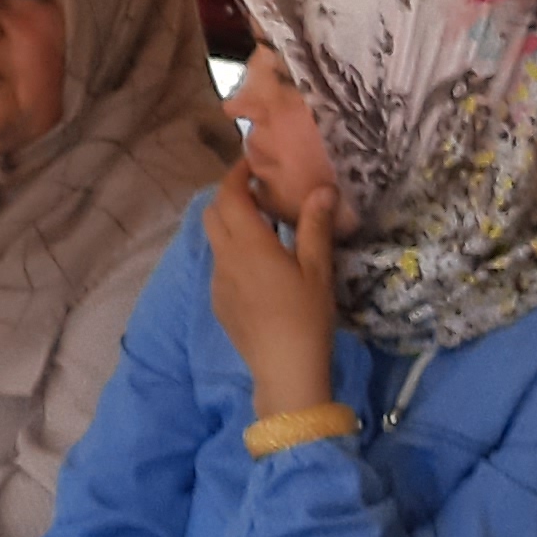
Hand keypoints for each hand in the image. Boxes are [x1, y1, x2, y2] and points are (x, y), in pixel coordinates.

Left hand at [204, 170, 345, 418]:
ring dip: (232, 226)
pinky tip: (262, 267)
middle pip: (214, 214)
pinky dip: (234, 253)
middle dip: (231, 197)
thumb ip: (315, 225)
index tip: (254, 165)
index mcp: (247, 244)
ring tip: (266, 228)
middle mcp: (224, 258)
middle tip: (261, 194)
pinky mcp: (219, 302)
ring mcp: (218, 282)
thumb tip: (322, 188)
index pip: (229, 196)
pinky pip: (220, 266)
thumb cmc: (306, 316)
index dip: (236, 175)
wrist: (284, 370)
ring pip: (215, 241)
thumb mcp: (318, 269)